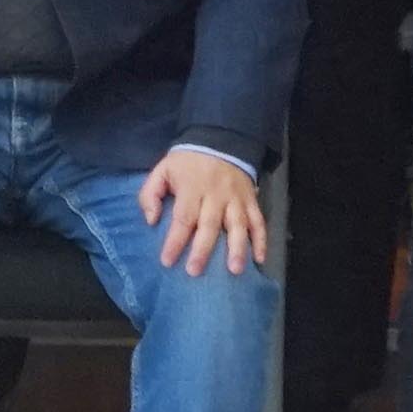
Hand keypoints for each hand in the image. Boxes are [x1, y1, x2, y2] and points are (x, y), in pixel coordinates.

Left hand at [142, 148, 269, 276]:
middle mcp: (216, 195)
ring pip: (238, 225)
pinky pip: (259, 221)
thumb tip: (151, 221)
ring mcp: (236, 198)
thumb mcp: (162, 169)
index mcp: (192, 187)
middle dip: (202, 250)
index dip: (175, 240)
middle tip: (195, 271)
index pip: (183, 217)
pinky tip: (260, 259)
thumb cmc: (187, 163)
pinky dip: (262, 240)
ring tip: (235, 270)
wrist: (220, 140)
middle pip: (209, 225)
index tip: (167, 261)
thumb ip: (150, 194)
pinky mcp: (251, 201)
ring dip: (237, 248)